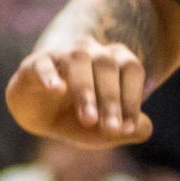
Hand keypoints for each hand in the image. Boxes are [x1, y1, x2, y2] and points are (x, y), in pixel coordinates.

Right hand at [8, 39, 152, 144]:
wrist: (38, 113)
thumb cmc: (77, 116)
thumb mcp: (104, 130)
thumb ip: (129, 130)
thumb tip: (145, 127)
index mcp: (113, 61)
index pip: (131, 69)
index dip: (132, 98)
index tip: (128, 128)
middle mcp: (89, 50)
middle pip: (107, 64)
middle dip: (112, 99)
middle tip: (112, 129)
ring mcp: (60, 54)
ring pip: (78, 59)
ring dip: (86, 90)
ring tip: (88, 119)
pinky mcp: (34, 63)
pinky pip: (43, 64)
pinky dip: (50, 76)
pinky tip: (57, 90)